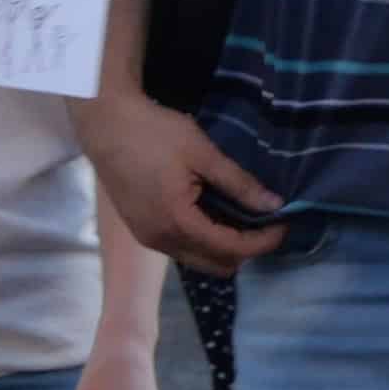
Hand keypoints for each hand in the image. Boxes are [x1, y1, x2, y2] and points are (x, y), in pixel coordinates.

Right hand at [78, 89, 284, 273]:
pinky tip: (210, 213)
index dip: (263, 241)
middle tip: (263, 223)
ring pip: (197, 260)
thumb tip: (275, 205)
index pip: (232, 248)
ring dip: (222, 246)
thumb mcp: (202, 152)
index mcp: (178, 222)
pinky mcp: (140, 229)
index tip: (284, 223)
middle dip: (245, 250)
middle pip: (216, 266)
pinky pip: (181, 248)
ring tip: (238, 216)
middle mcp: (161, 240)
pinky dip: (202, 240)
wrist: (105, 123)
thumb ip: (239, 183)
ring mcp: (148, 237)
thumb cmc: (153, 133)